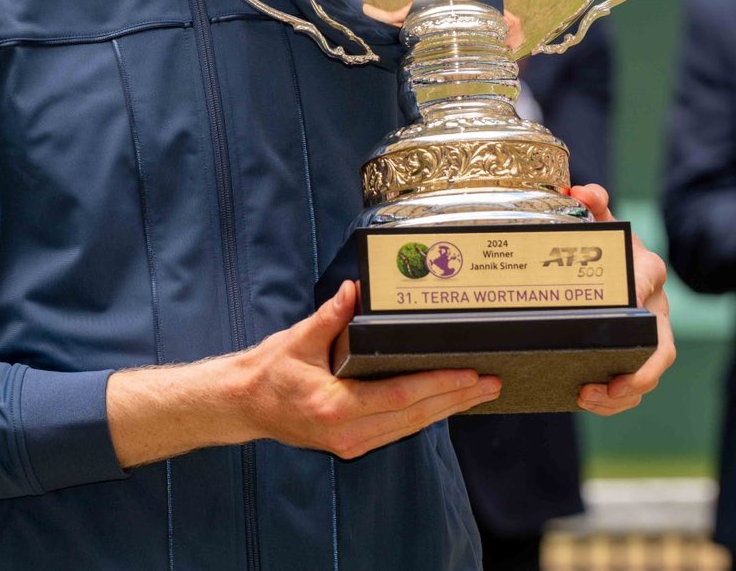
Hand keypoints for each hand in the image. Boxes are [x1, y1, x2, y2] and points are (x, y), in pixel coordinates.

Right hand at [228, 281, 499, 459]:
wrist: (243, 406)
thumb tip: (354, 290)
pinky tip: (446, 403)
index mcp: (335, 406)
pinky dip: (424, 415)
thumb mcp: (297, 339)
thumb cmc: (268, 372)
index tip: (469, 373)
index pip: (399, 396)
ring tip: (480, 392)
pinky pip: (397, 430)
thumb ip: (330, 316)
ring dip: (447, 409)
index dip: (438, 385)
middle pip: (414, 417)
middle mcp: (347, 432)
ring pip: (410, 427)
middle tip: (492, 382)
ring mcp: (350, 443)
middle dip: (456, 399)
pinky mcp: (352, 444)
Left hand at [566, 183, 673, 413]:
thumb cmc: (607, 247)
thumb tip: (581, 191)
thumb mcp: (602, 223)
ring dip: (623, 393)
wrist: (612, 266)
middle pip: (662, 347)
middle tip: (611, 386)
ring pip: (650, 373)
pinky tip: (587, 399)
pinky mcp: (638, 356)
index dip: (638, 295)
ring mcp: (650, 335)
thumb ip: (594, 204)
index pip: (649, 282)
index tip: (617, 308)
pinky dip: (616, 400)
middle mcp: (656, 308)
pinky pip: (636, 385)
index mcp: (648, 272)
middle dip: (641, 372)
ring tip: (589, 396)